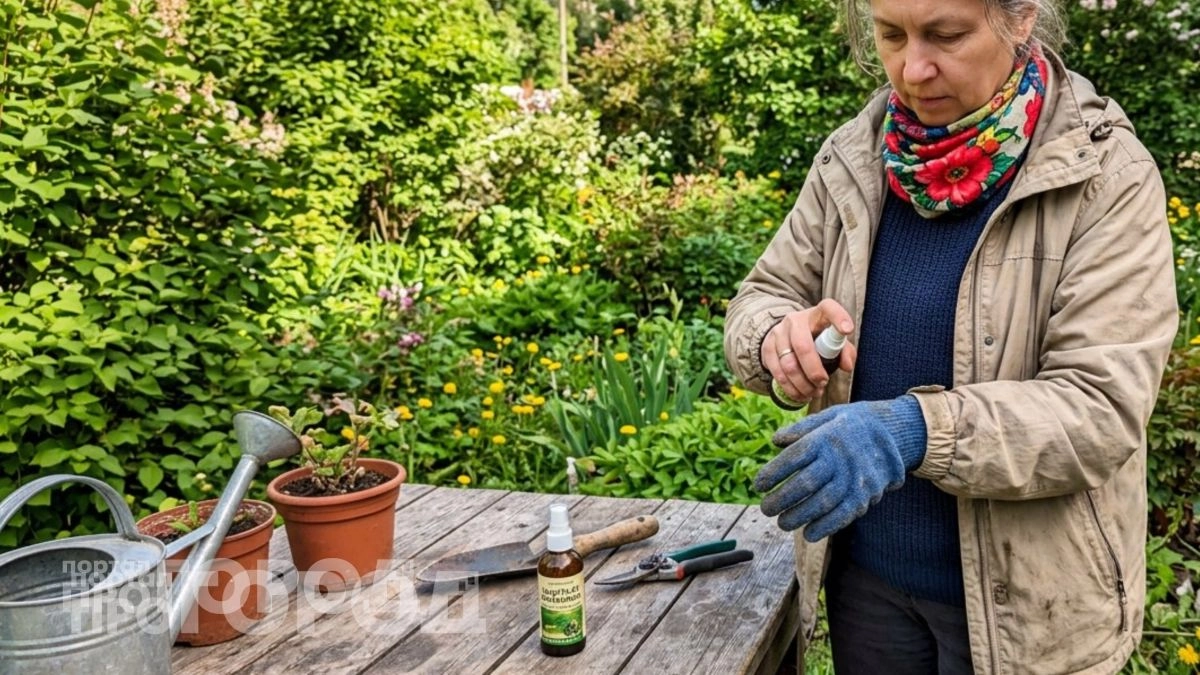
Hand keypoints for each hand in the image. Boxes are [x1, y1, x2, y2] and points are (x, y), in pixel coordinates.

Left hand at [754, 396, 926, 541]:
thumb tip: (775, 441)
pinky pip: (844, 515)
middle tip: (766, 509)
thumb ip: (800, 429)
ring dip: (799, 517)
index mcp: (825, 438)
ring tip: (782, 523)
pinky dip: (826, 526)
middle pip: (805, 483)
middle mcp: (839, 459)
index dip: (773, 473)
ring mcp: (855, 478)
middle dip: (781, 499)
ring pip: (823, 503)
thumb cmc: (850, 424)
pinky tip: (808, 533)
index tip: (758, 485)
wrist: (894, 432)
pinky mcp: (866, 495)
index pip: (794, 457)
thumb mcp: (827, 417)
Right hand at [762, 299, 856, 404]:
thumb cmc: (817, 339)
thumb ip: (844, 351)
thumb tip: (846, 366)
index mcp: (817, 314)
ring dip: (802, 384)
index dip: (838, 317)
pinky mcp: (767, 347)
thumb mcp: (832, 341)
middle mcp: (795, 320)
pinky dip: (790, 388)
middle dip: (814, 371)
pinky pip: (777, 372)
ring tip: (813, 393)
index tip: (847, 330)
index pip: (828, 308)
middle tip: (823, 383)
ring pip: (788, 364)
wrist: (787, 337)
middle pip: (803, 346)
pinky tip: (800, 394)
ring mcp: (778, 333)